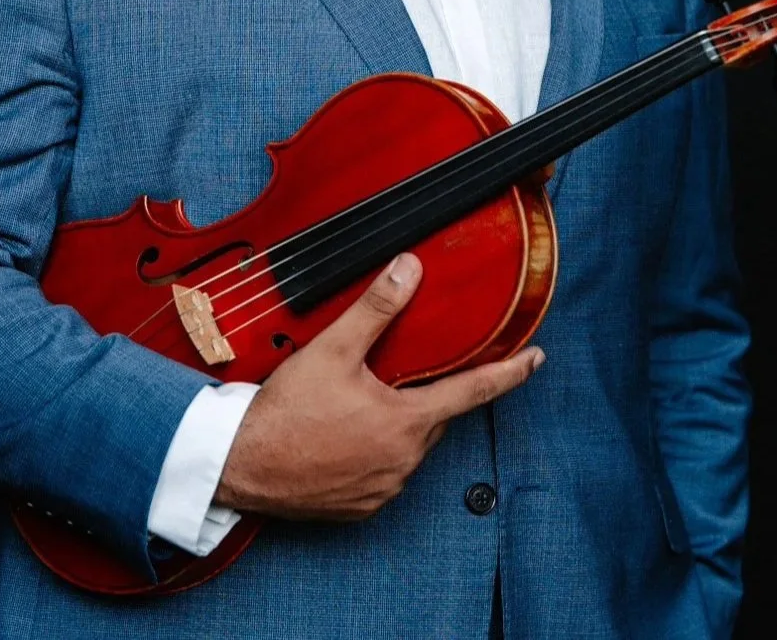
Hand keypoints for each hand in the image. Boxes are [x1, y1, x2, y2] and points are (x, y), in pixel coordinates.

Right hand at [214, 252, 543, 520]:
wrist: (241, 465)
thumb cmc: (285, 411)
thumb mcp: (333, 349)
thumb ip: (376, 309)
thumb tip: (408, 269)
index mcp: (406, 421)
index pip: (473, 391)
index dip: (509, 372)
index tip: (536, 360)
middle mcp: (403, 460)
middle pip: (434, 416)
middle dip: (426, 393)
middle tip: (397, 374)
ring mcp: (383, 488)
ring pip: (409, 446)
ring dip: (396, 423)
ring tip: (356, 404)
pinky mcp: (361, 507)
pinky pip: (384, 473)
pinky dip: (374, 452)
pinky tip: (345, 435)